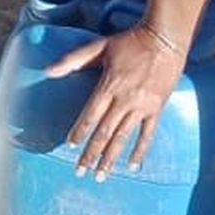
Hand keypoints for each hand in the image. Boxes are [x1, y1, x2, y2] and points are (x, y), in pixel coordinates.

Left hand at [49, 26, 184, 179]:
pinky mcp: (157, 108)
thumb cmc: (131, 41)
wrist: (166, 38)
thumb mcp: (100, 46)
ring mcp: (142, 106)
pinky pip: (148, 134)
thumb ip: (74, 60)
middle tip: (80, 172)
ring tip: (101, 176)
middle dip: (91, 154)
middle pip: (104, 132)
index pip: (90, 115)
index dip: (80, 132)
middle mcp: (124, 99)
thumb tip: (48, 70)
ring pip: (123, 138)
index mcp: (109, 85)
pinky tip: (133, 166)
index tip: (71, 147)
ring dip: (111, 159)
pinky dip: (140, 151)